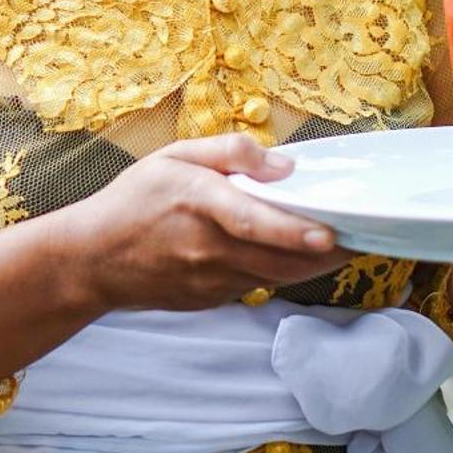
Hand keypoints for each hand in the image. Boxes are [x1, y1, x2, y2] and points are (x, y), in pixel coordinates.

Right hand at [56, 132, 354, 312]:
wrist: (92, 260)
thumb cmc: (134, 200)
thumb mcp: (173, 157)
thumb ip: (229, 152)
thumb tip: (282, 165)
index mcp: (199, 204)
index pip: (254, 222)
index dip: (295, 232)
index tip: (330, 234)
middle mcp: (207, 248)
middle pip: (280, 259)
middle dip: (325, 253)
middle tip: (361, 238)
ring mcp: (209, 281)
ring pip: (275, 276)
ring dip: (310, 265)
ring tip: (339, 245)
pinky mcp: (210, 300)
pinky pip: (254, 285)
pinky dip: (278, 272)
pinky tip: (292, 255)